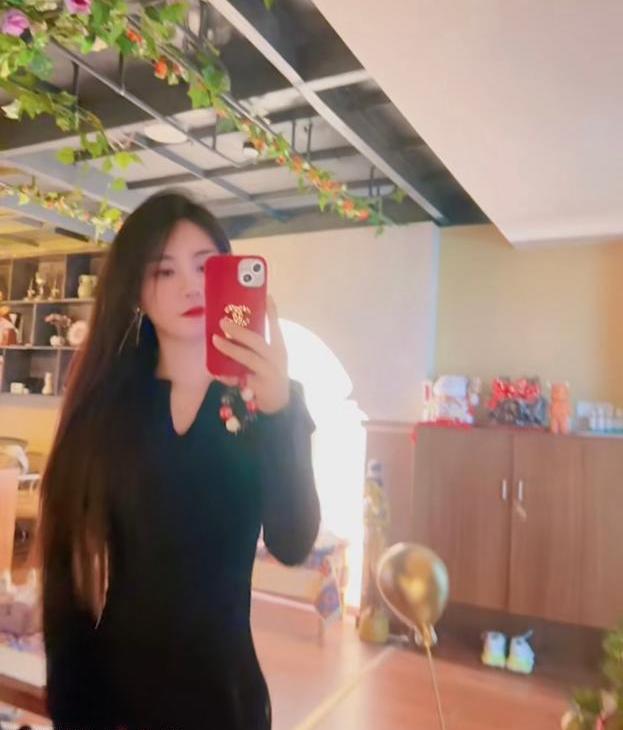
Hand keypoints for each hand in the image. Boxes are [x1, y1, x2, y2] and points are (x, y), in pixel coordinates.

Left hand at [212, 295, 288, 413]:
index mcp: (279, 349)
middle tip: (223, 321)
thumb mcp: (271, 358)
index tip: (267, 296)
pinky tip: (216, 371)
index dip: (272, 312)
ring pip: (248, 358)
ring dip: (230, 348)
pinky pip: (239, 378)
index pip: (276, 327)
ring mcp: (268, 373)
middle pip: (257, 341)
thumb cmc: (270, 375)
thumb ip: (257, 347)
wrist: (280, 402)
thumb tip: (234, 329)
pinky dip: (226, 374)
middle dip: (239, 331)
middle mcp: (276, 359)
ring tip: (215, 340)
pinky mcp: (259, 387)